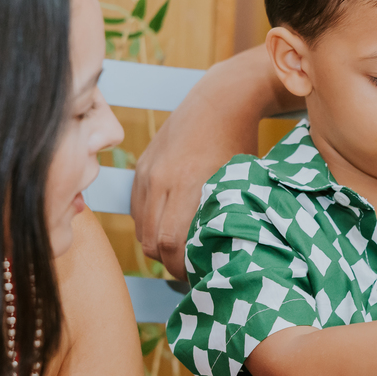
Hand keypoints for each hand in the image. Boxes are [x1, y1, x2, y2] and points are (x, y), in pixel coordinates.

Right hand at [131, 94, 253, 279]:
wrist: (220, 100)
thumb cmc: (239, 142)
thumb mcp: (239, 181)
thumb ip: (226, 216)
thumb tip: (221, 255)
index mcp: (188, 186)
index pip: (170, 244)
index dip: (182, 268)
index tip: (198, 276)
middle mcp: (161, 180)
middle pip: (151, 242)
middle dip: (169, 263)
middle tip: (191, 271)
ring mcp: (147, 173)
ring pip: (141, 228)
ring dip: (157, 246)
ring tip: (180, 252)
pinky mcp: (141, 167)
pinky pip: (137, 209)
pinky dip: (150, 225)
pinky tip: (170, 227)